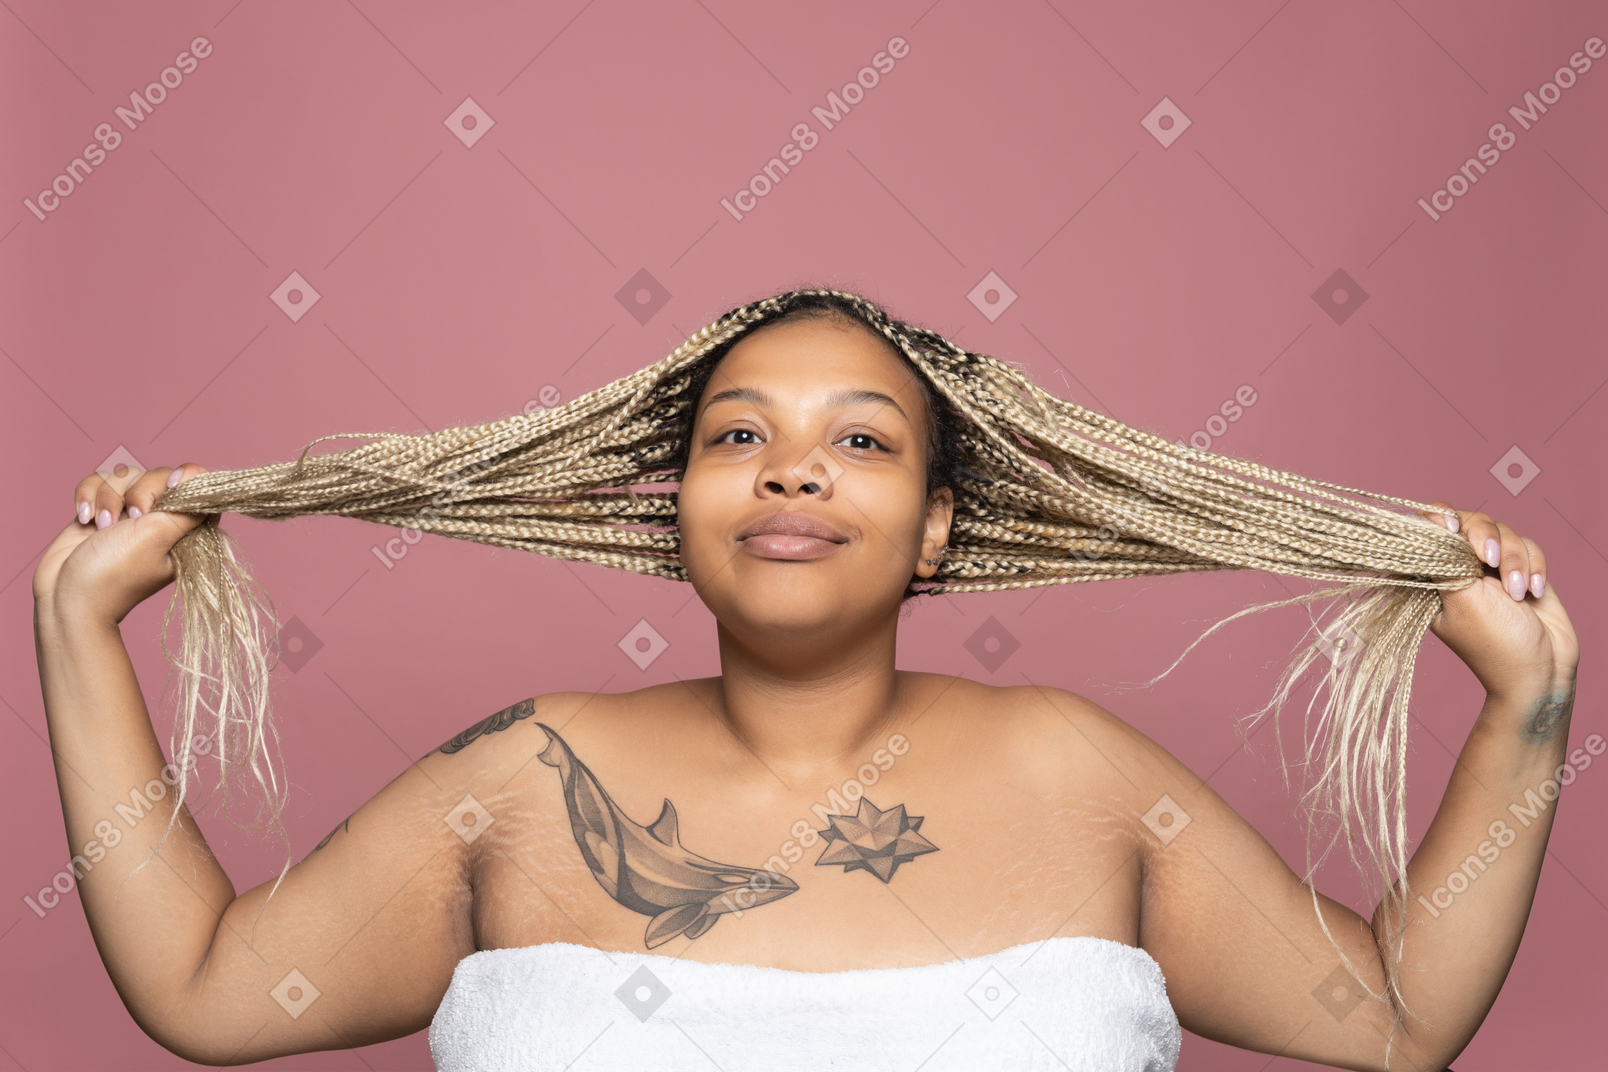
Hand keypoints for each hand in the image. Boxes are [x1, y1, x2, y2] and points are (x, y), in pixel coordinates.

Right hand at [34, 463, 211, 626]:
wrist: (66, 597)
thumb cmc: (113, 574)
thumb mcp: (156, 538)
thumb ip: (184, 510)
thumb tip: (209, 488)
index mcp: (182, 530)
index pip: (196, 489)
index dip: (186, 479)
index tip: (173, 485)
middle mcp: (158, 520)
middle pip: (159, 476)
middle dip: (139, 491)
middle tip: (131, 518)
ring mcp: (128, 515)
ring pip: (125, 476)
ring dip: (109, 497)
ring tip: (101, 526)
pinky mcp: (102, 512)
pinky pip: (99, 482)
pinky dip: (89, 496)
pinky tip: (86, 519)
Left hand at [1417, 501, 1578, 701]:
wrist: (1541, 669)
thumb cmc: (1494, 642)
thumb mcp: (1461, 598)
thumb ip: (1445, 559)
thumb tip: (1426, 524)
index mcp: (1434, 576)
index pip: (1428, 529)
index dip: (1438, 520)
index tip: (1450, 527)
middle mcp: (1461, 568)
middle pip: (1468, 521)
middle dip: (1485, 536)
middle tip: (1490, 559)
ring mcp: (1491, 568)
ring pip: (1502, 531)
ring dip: (1514, 560)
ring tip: (1517, 593)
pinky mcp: (1521, 570)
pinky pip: (1528, 545)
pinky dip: (1534, 566)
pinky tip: (1533, 593)